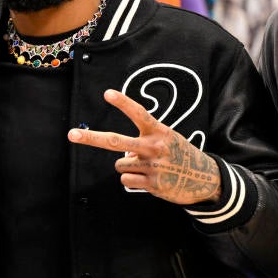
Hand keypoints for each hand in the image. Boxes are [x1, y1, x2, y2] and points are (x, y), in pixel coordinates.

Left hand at [67, 90, 220, 204]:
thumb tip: (123, 156)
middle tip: (72, 135)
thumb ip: (144, 141)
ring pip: (120, 164)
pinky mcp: (152, 184)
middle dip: (91, 138)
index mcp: (160, 131)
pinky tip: (149, 179)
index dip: (124, 103)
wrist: (205, 179)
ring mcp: (153, 166)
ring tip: (146, 166)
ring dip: (127, 166)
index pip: (139, 113)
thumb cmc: (180, 154)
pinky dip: (132, 180)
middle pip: (116, 142)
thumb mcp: (167, 139)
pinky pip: (126, 180)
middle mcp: (155, 147)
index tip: (108, 93)